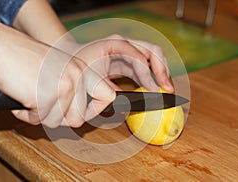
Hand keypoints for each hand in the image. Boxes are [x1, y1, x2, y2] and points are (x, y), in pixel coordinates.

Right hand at [0, 24, 114, 127]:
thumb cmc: (24, 57)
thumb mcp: (58, 67)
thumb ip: (72, 86)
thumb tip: (81, 113)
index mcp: (81, 69)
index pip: (107, 96)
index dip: (97, 110)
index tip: (85, 113)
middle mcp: (76, 77)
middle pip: (78, 119)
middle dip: (60, 119)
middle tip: (45, 106)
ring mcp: (62, 87)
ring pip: (56, 122)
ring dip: (41, 115)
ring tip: (31, 96)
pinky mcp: (44, 97)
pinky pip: (38, 120)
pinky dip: (26, 114)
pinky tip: (22, 96)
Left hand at [56, 34, 173, 91]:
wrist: (71, 57)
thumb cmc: (78, 65)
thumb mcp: (90, 76)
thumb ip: (106, 88)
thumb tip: (123, 104)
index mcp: (115, 44)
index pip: (139, 56)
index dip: (148, 73)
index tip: (153, 89)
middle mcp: (125, 44)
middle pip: (152, 52)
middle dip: (162, 70)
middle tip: (166, 88)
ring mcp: (128, 51)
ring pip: (153, 58)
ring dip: (161, 73)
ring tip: (166, 89)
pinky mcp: (128, 61)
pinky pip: (146, 67)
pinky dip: (153, 77)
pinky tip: (156, 88)